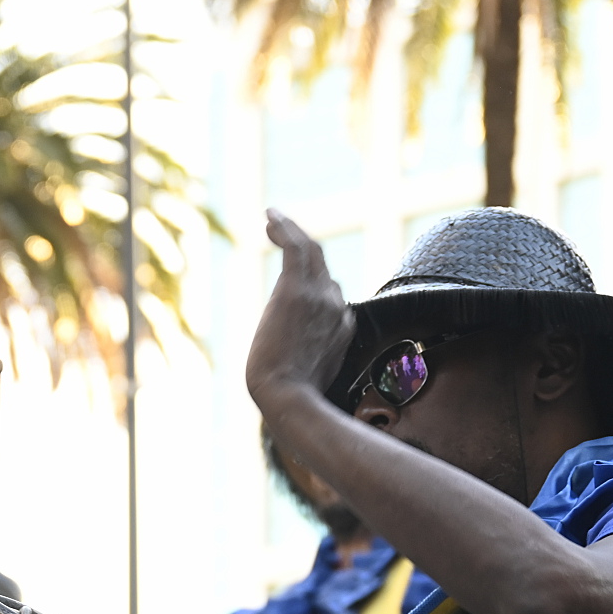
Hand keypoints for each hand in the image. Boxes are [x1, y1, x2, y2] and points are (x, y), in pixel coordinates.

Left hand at [247, 209, 357, 412]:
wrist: (288, 397)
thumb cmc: (290, 396)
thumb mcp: (308, 373)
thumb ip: (310, 353)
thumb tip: (296, 347)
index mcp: (342, 327)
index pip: (330, 293)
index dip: (313, 281)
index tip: (295, 272)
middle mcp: (336, 307)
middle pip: (323, 268)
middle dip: (304, 249)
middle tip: (282, 231)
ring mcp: (320, 297)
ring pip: (310, 252)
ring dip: (291, 232)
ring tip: (273, 219)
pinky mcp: (297, 291)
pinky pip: (297, 246)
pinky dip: (285, 227)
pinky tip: (271, 215)